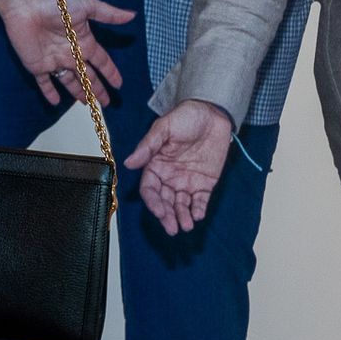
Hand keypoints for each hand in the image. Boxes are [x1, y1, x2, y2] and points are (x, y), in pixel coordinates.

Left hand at [0, 0, 132, 104]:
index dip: (110, 72)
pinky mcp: (37, 65)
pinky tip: (55, 102)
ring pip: (69, 81)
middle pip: (87, 75)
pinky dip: (49, 92)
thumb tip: (132, 15)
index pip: (101, 61)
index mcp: (83, 41)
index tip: (119, 84)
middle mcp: (70, 52)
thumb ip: (109, 14)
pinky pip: (44, 82)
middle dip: (97, 88)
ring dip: (78, 92)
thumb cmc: (56, 2)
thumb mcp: (87, 5)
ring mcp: (54, 60)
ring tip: (86, 103)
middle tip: (106, 103)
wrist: (26, 4)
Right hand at [125, 100, 232, 235]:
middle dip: (167, 216)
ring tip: (186, 226)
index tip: (159, 211)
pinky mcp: (205, 183)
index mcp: (155, 165)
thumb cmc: (185, 116)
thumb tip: (128, 164)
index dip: (153, 202)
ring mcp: (187, 181)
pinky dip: (198, 210)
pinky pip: (200, 201)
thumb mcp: (163, 128)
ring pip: (181, 205)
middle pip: (164, 201)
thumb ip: (148, 147)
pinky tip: (198, 215)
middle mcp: (169, 177)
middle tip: (172, 227)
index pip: (149, 189)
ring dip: (182, 217)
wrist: (212, 112)